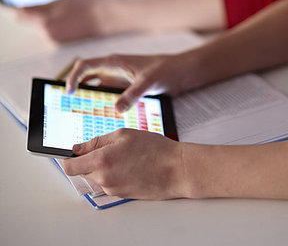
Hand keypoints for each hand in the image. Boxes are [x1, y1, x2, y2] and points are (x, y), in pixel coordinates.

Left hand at [16, 0, 103, 42]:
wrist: (102, 19)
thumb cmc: (82, 7)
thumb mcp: (58, 2)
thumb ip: (37, 7)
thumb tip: (19, 10)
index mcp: (45, 24)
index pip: (22, 16)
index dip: (22, 10)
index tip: (24, 7)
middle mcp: (47, 36)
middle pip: (29, 24)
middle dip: (33, 16)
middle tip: (46, 8)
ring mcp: (53, 41)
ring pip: (39, 28)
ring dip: (42, 21)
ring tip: (59, 13)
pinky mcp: (59, 43)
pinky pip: (47, 33)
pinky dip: (50, 26)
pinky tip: (62, 20)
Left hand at [62, 128, 185, 199]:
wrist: (175, 169)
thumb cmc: (154, 149)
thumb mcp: (124, 134)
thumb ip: (97, 141)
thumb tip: (78, 148)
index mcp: (101, 160)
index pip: (70, 167)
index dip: (69, 159)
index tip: (72, 154)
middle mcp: (104, 178)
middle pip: (84, 171)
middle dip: (92, 160)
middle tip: (111, 148)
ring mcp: (112, 189)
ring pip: (98, 176)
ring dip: (105, 167)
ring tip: (127, 156)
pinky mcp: (122, 195)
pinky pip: (111, 183)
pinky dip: (116, 174)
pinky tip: (132, 165)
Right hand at [66, 52, 182, 111]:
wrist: (179, 72)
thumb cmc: (164, 70)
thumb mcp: (148, 82)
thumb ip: (132, 95)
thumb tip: (116, 109)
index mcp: (114, 62)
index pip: (85, 65)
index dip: (73, 77)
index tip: (69, 92)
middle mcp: (112, 69)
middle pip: (86, 76)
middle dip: (74, 88)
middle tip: (66, 106)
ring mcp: (117, 79)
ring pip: (95, 87)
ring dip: (86, 97)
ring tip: (78, 114)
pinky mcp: (124, 88)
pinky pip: (106, 96)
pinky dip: (100, 104)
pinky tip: (100, 117)